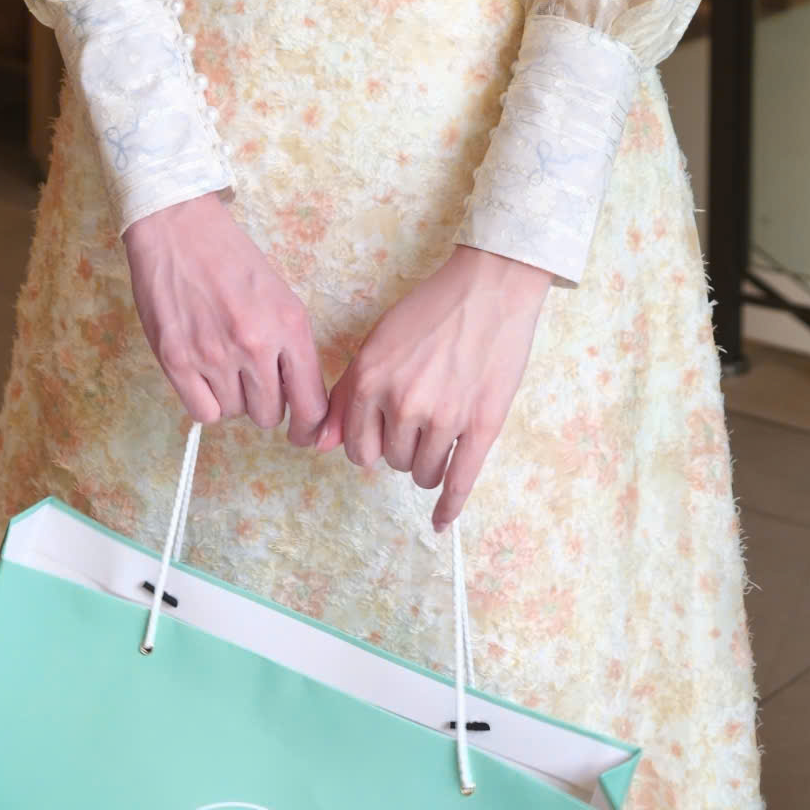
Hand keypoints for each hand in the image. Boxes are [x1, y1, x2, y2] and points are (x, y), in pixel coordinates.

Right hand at [122, 192, 328, 445]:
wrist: (178, 228)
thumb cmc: (230, 258)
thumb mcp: (279, 296)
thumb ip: (291, 347)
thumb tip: (300, 397)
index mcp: (290, 325)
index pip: (311, 403)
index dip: (309, 427)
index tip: (303, 433)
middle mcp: (255, 344)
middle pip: (270, 414)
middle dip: (265, 403)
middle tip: (253, 379)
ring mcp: (214, 354)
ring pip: (235, 414)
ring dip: (232, 398)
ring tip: (222, 362)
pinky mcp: (176, 360)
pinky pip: (202, 412)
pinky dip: (206, 401)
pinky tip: (203, 376)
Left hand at [314, 245, 553, 530]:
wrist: (490, 287)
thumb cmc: (432, 309)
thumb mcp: (378, 342)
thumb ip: (346, 393)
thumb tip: (319, 444)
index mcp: (369, 379)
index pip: (356, 445)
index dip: (369, 444)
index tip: (382, 437)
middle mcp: (401, 402)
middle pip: (390, 461)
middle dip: (401, 449)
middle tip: (419, 425)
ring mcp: (442, 417)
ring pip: (422, 472)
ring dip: (428, 464)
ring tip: (440, 439)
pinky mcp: (480, 425)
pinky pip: (460, 481)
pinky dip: (448, 507)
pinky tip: (441, 521)